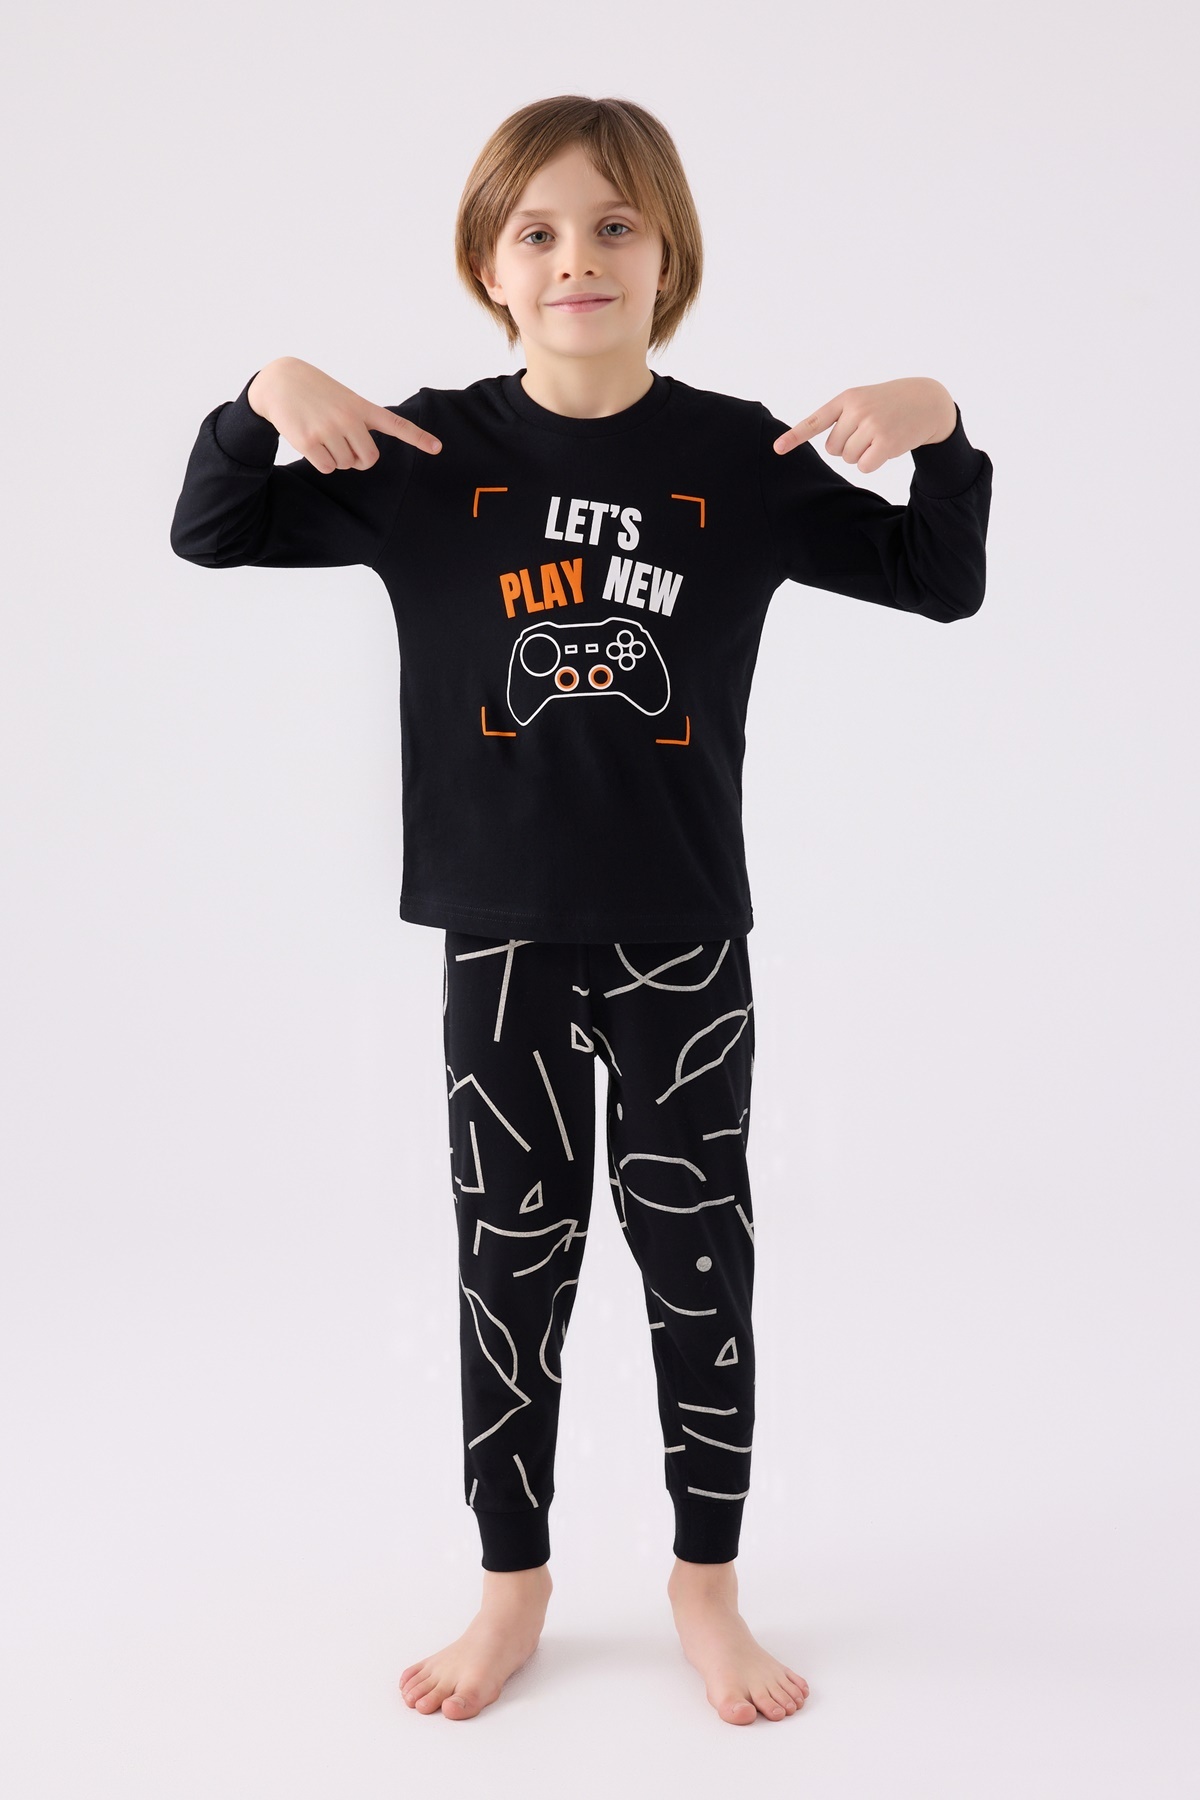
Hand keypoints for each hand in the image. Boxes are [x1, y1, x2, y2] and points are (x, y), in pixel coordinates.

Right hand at [246, 356, 441, 472]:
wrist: (280, 381)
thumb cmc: (316, 392)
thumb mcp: (344, 399)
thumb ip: (360, 423)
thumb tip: (362, 459)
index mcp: (361, 407)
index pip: (395, 423)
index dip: (417, 437)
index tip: (437, 448)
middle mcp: (348, 418)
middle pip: (368, 459)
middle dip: (358, 460)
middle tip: (344, 446)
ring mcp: (329, 430)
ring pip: (346, 465)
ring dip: (337, 459)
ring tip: (323, 435)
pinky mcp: (309, 442)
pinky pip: (327, 468)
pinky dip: (322, 462)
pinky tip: (311, 442)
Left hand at [772, 378, 955, 474]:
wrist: (926, 401)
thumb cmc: (889, 404)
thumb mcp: (864, 399)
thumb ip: (843, 418)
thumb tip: (833, 449)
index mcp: (846, 398)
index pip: (815, 421)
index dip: (795, 437)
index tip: (777, 448)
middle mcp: (856, 410)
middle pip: (833, 449)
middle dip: (848, 447)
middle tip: (869, 432)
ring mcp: (871, 425)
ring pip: (848, 459)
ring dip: (861, 455)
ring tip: (879, 436)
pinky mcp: (885, 442)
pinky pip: (863, 467)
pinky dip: (872, 463)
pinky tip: (886, 448)